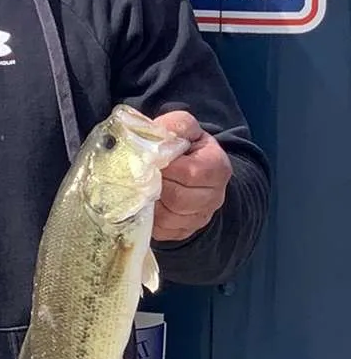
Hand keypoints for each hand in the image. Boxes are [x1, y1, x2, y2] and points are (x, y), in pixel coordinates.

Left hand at [153, 111, 232, 243]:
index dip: (166, 167)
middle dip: (155, 186)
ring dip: (150, 204)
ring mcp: (200, 218)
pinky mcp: (183, 232)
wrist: (189, 171)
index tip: (150, 160)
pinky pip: (162, 231)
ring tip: (141, 189)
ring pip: (168, 218)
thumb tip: (159, 134)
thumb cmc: (183, 148)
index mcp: (217, 168)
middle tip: (141, 176)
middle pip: (178, 199)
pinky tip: (145, 204)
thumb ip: (176, 126)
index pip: (190, 173)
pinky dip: (149, 219)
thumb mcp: (184, 129)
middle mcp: (214, 197)